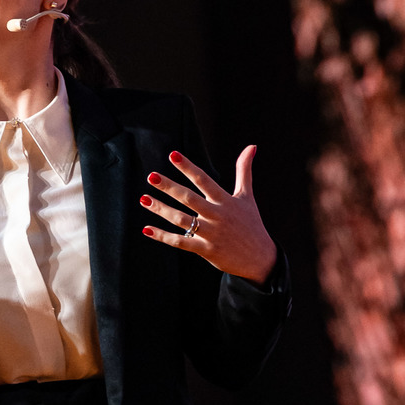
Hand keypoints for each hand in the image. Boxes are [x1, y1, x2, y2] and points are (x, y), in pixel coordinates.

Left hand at [140, 146, 277, 284]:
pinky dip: (163, 236)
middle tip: (151, 176)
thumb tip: (251, 146)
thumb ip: (244, 170)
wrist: (260, 258)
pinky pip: (181, 242)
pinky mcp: (206, 250)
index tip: (172, 155)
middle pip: (189, 198)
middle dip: (169, 187)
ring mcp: (211, 234)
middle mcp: (217, 215)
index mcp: (225, 200)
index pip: (203, 179)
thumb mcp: (247, 196)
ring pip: (181, 220)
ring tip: (144, 199)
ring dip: (161, 210)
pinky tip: (147, 229)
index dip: (188, 167)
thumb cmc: (251, 223)